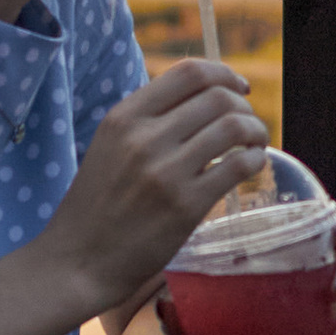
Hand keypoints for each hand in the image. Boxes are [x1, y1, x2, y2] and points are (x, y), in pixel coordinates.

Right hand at [48, 61, 266, 318]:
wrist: (79, 261)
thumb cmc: (98, 204)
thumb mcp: (110, 146)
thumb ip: (149, 120)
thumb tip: (205, 97)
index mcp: (123, 117)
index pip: (189, 73)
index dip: (224, 74)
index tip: (239, 88)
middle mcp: (144, 138)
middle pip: (219, 97)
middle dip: (244, 107)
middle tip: (247, 125)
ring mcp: (165, 172)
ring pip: (234, 127)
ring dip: (256, 131)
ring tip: (255, 143)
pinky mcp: (186, 205)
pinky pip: (238, 166)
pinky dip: (254, 160)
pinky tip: (251, 165)